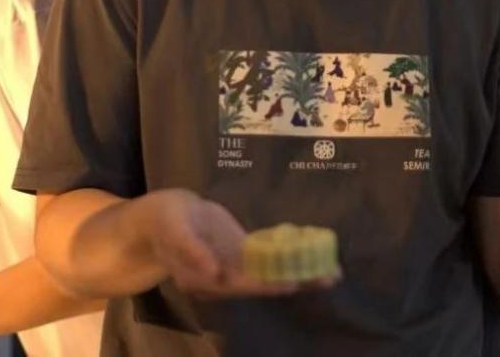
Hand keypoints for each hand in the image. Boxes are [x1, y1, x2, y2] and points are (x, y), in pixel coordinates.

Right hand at [137, 189, 339, 299]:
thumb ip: (190, 251)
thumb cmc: (167, 220)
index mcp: (207, 278)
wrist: (166, 216)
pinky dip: (291, 257)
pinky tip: (314, 255)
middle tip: (329, 276)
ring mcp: (237, 266)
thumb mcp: (173, 230)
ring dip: (302, 273)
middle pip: (265, 282)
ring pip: (272, 273)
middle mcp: (226, 278)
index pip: (242, 284)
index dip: (268, 284)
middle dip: (297, 280)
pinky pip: (270, 258)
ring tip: (332, 271)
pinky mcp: (243, 254)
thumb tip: (213, 272)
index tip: (294, 283)